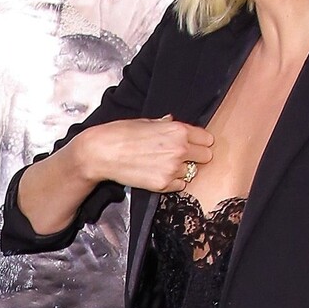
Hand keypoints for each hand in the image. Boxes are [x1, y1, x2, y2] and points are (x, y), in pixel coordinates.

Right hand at [76, 116, 214, 194]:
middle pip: (206, 157)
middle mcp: (180, 149)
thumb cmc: (119, 134)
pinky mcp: (163, 184)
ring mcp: (173, 168)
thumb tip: (171, 122)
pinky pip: (179, 186)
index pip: (207, 139)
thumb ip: (165, 124)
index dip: (199, 142)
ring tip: (164, 166)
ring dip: (183, 171)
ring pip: (193, 173)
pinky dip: (172, 183)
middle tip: (180, 157)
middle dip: (196, 157)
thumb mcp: (145, 122)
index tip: (192, 145)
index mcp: (179, 130)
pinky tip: (158, 175)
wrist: (101, 153)